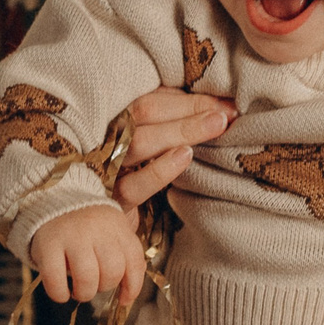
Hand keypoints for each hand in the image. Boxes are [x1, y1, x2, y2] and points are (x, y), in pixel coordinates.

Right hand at [30, 206, 145, 305]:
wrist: (51, 201)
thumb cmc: (85, 226)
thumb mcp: (111, 231)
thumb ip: (124, 255)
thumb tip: (129, 292)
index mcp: (116, 225)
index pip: (133, 260)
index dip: (132, 286)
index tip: (124, 299)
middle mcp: (96, 229)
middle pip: (112, 271)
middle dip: (105, 287)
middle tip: (94, 286)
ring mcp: (71, 235)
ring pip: (87, 278)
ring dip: (84, 293)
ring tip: (78, 290)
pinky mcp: (48, 244)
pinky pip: (56, 280)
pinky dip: (59, 294)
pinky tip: (61, 292)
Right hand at [111, 87, 234, 213]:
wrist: (98, 225)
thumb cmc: (133, 176)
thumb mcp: (147, 143)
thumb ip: (170, 119)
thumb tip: (214, 106)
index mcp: (113, 119)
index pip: (151, 99)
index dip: (189, 100)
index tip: (225, 104)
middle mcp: (105, 138)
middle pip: (143, 112)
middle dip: (189, 109)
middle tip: (225, 114)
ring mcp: (105, 169)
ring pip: (139, 142)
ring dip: (181, 131)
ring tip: (215, 127)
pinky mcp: (110, 202)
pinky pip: (133, 186)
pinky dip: (159, 170)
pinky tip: (185, 157)